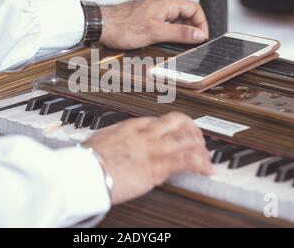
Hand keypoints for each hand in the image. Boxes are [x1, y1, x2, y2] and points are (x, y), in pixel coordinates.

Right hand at [85, 112, 213, 204]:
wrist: (85, 171)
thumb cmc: (88, 160)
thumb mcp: (102, 141)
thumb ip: (114, 141)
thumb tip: (114, 145)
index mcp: (132, 125)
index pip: (162, 120)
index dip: (176, 127)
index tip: (180, 135)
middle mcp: (146, 133)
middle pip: (179, 122)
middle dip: (193, 131)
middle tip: (198, 142)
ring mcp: (153, 148)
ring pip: (187, 139)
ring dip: (201, 149)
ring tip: (206, 158)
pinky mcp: (157, 166)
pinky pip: (187, 160)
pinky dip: (201, 164)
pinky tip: (207, 170)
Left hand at [99, 0, 208, 49]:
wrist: (101, 25)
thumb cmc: (122, 26)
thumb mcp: (155, 32)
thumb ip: (179, 33)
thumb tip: (198, 35)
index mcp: (166, 4)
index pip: (194, 8)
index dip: (201, 23)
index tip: (201, 38)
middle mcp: (160, 6)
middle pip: (185, 15)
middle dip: (191, 29)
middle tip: (193, 45)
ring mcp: (152, 13)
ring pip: (174, 21)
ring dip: (179, 33)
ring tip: (180, 47)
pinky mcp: (145, 20)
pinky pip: (163, 26)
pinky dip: (168, 35)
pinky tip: (165, 44)